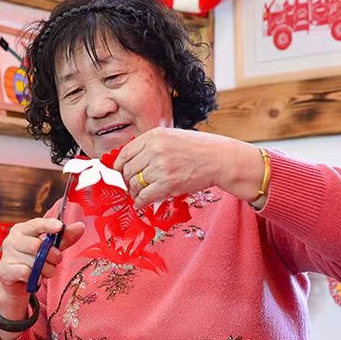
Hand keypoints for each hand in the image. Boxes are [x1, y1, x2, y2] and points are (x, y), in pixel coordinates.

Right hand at [0, 217, 86, 301]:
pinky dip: (35, 277)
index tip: (59, 226)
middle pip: (36, 245)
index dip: (47, 225)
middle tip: (56, 261)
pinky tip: (35, 279)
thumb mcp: (51, 248)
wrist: (17, 284)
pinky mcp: (4, 270)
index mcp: (22, 230)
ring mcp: (7, 255)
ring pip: (33, 262)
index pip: (35, 224)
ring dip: (46, 270)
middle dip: (52, 256)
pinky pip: (25, 272)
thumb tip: (81, 226)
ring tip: (45, 272)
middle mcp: (11, 240)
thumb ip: (64, 238)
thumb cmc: (34, 261)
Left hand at [113, 128, 264, 207]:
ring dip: (135, 193)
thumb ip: (152, 146)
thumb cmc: (199, 148)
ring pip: (135, 184)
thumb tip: (132, 161)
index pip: (125, 153)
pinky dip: (140, 202)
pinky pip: (144, 196)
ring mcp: (161, 166)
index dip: (119, 166)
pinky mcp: (168, 183)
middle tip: (132, 187)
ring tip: (139, 195)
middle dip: (127, 181)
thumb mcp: (172, 137)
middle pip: (128, 170)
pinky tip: (143, 203)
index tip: (121, 173)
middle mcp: (154, 149)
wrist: (221, 159)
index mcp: (154, 136)